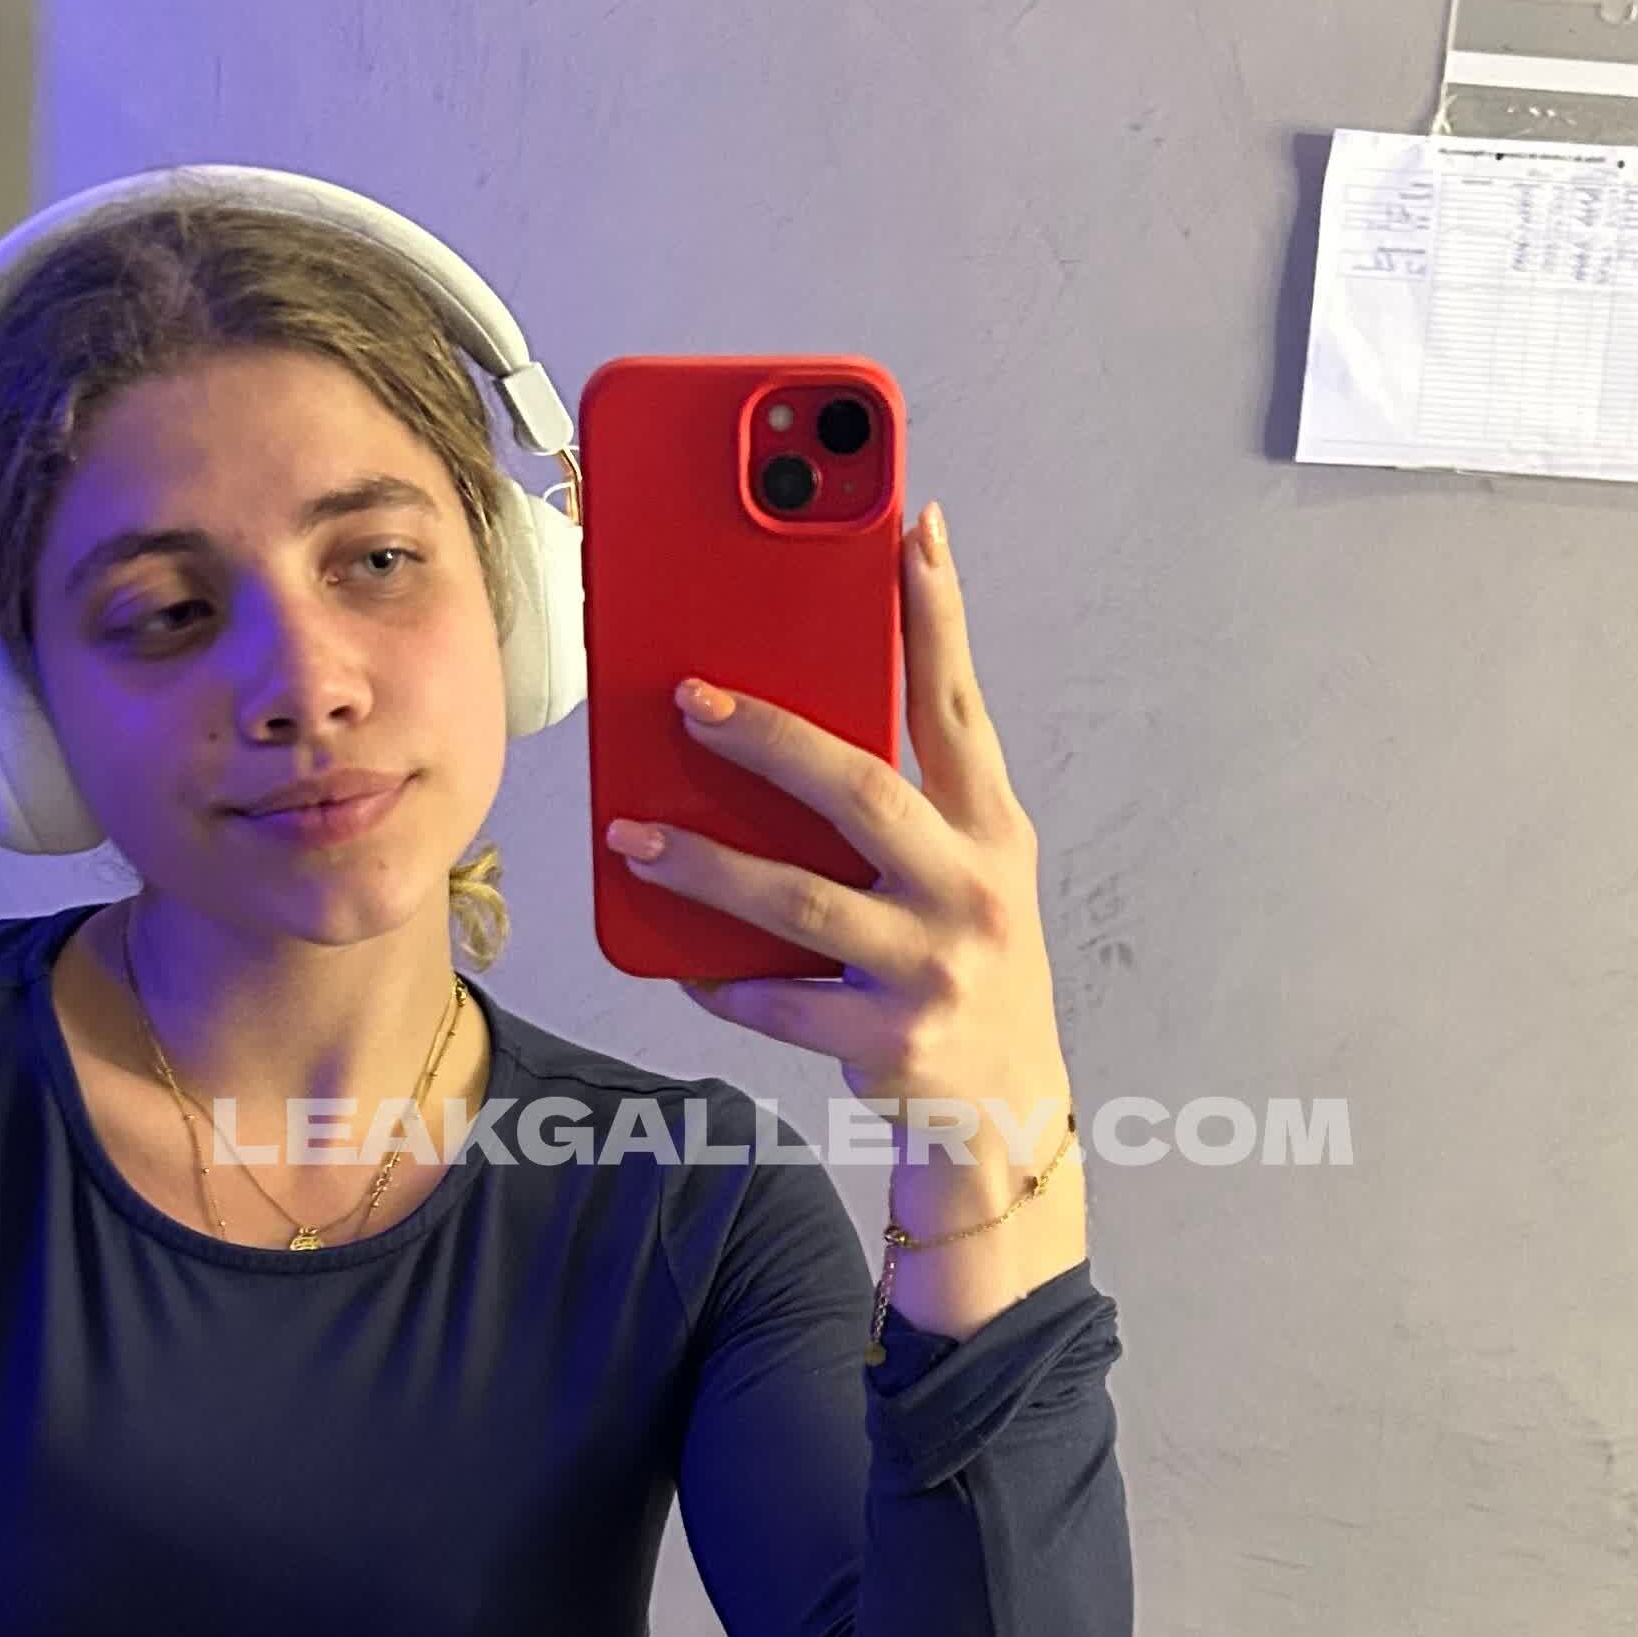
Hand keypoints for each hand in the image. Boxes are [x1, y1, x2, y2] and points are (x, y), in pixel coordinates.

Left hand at [607, 500, 1076, 1214]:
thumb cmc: (964, 959)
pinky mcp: (891, 1040)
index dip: (938, 617)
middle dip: (770, 738)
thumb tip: (789, 717)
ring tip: (629, 837)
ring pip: (798, 902)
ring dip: (704, 865)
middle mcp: (973, 889)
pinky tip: (680, 961)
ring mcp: (935, 967)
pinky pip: (780, 1001)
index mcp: (991, 829)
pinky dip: (724, 981)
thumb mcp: (965, 869)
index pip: (958, 706)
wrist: (1008, 1106)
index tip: (913, 530)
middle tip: (689, 699)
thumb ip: (908, 799)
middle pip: (862, 792)